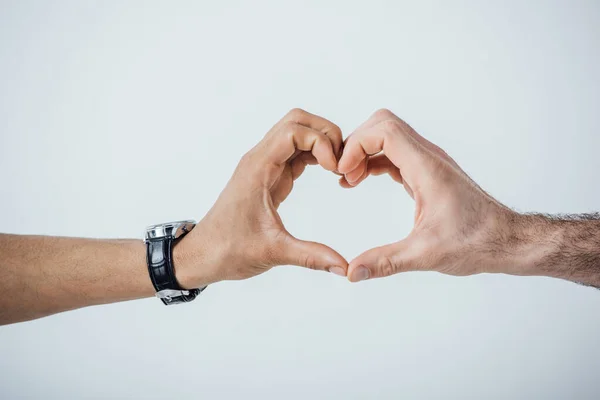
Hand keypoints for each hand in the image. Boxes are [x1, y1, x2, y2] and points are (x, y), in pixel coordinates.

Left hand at [176, 109, 347, 287]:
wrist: (203, 255)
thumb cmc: (228, 249)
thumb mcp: (273, 252)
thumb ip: (310, 256)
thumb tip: (345, 267)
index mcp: (258, 168)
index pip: (294, 131)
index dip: (321, 142)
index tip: (335, 169)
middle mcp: (260, 159)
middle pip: (297, 121)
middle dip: (325, 133)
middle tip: (342, 161)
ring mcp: (265, 166)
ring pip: (296, 133)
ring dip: (321, 142)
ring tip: (338, 167)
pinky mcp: (270, 177)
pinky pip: (295, 153)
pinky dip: (315, 155)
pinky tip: (328, 172)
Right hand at [338, 109, 517, 281]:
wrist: (506, 240)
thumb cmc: (476, 242)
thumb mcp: (426, 255)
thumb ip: (386, 262)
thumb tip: (352, 273)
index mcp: (427, 168)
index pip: (385, 131)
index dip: (357, 145)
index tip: (343, 172)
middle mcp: (428, 157)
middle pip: (383, 124)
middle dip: (356, 143)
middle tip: (342, 174)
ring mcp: (428, 163)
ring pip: (388, 135)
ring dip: (363, 151)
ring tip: (347, 180)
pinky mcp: (427, 172)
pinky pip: (393, 153)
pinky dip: (373, 161)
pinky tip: (359, 180)